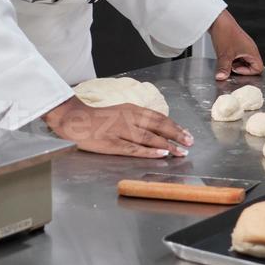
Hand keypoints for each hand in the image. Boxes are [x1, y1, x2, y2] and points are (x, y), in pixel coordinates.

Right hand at [43, 96, 192, 158]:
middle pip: (158, 126)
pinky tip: (161, 154)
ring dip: (167, 145)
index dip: (175, 126)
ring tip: (180, 152)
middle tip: (190, 143)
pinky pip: (133, 148)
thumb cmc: (98, 118)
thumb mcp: (121, 111)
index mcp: (132, 109)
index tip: (187, 134)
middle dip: (176, 135)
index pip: (159, 117)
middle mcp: (129, 118)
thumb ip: (138, 118)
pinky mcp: (112, 143)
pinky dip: (149, 151)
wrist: (75, 119)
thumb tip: (158, 128)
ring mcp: (120, 131)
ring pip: (149, 137)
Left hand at [210, 11, 263, 81]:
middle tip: (230, 66)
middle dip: (240, 68)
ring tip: (226, 60)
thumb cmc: (225, 32)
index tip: (235, 68)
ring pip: (243, 61)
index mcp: (252, 51)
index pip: (258, 68)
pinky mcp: (237, 44)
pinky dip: (231, 58)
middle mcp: (250, 49)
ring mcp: (243, 46)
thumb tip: (221, 78)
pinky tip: (224, 56)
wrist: (217, 19)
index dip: (247, 72)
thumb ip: (224, 68)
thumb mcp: (224, 55)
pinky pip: (237, 56)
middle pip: (251, 66)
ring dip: (234, 63)